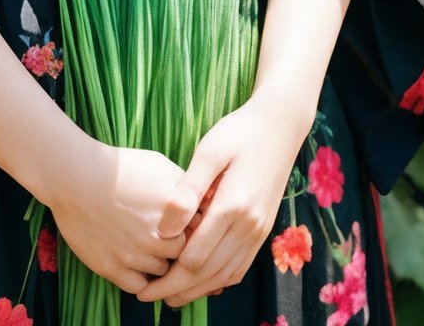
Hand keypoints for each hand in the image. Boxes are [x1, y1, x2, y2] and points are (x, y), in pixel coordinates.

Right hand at [46, 140, 188, 293]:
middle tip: (167, 236)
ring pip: (162, 272)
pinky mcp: (112, 268)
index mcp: (175, 211)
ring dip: (158, 261)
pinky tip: (134, 260)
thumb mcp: (160, 165)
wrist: (74, 175)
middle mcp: (158, 236)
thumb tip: (204, 203)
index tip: (187, 225)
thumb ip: (186, 188)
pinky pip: (138, 287)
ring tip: (146, 243)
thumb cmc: (120, 166)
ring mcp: (135, 255)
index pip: (202, 233)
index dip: (195, 230)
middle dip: (179, 248)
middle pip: (184, 256)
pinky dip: (139, 277)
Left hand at [135, 91, 305, 308]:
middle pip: (208, 274)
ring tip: (170, 297)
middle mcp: (248, 226)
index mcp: (232, 207)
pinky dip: (219, 280)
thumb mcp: (209, 151)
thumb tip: (165, 229)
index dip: (167, 278)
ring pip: (225, 276)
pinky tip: (201, 282)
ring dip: (197, 291)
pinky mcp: (263, 230)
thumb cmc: (238, 132)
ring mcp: (259, 231)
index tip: (142, 285)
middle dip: (177, 290)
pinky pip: (240, 267)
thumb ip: (187, 190)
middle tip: (147, 297)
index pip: (195, 258)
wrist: (280, 126)